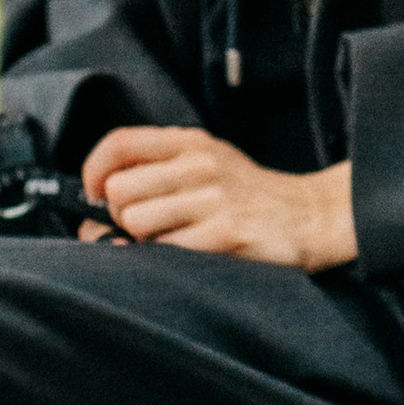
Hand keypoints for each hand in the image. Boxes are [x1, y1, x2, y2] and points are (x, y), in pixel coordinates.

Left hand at [80, 127, 356, 270]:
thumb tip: (92, 212)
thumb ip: (156, 173)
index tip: (94, 194)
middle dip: (121, 218)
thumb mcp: (206, 164)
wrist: (311, 216)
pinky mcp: (225, 234)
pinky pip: (167, 251)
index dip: (94, 170)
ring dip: (145, 242)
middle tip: (145, 228)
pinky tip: (190, 256)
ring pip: (137, 223)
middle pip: (120, 191)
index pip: (120, 143)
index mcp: (190, 142)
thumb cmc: (247, 196)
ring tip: (172, 242)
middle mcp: (199, 164)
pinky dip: (167, 261)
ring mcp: (213, 199)